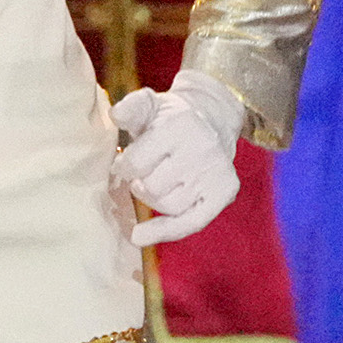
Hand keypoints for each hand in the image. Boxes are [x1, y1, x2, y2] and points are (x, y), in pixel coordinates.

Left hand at [111, 69, 246, 245]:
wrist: (211, 120)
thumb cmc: (170, 119)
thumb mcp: (149, 106)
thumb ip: (131, 108)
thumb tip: (117, 114)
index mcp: (181, 125)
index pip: (135, 163)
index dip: (124, 167)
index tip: (126, 164)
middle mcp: (204, 148)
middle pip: (150, 188)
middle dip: (139, 184)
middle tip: (143, 174)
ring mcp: (216, 172)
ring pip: (168, 206)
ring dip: (153, 201)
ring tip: (156, 184)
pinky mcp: (225, 191)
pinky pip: (191, 222)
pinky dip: (164, 232)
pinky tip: (140, 236)